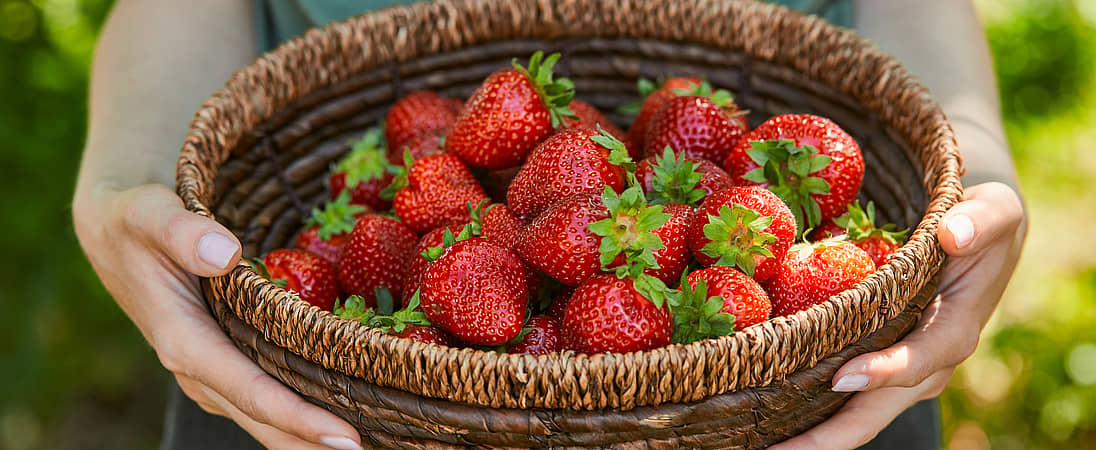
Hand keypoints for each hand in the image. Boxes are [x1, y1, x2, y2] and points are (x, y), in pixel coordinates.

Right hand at [73, 183, 362, 449]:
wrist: (115, 232)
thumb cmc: (133, 220)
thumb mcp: (148, 214)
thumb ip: (182, 233)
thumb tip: (225, 254)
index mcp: (184, 341)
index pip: (251, 391)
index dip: (298, 418)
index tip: (345, 437)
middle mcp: (200, 370)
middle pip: (266, 420)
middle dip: (316, 443)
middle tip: (380, 449)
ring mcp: (213, 372)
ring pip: (267, 418)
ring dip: (311, 437)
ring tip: (375, 444)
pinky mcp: (225, 364)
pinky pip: (267, 399)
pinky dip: (302, 413)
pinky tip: (346, 413)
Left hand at [771, 182, 1025, 449]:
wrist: (976, 239)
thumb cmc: (981, 222)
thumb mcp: (994, 210)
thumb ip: (979, 221)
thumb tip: (953, 235)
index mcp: (954, 329)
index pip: (920, 358)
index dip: (886, 371)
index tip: (842, 377)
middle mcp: (925, 363)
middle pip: (875, 412)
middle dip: (827, 438)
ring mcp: (898, 371)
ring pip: (854, 415)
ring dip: (809, 436)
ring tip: (756, 445)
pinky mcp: (876, 365)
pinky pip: (841, 398)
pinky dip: (806, 410)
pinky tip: (763, 417)